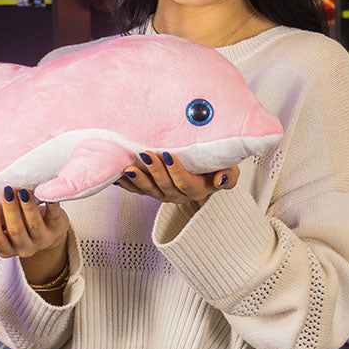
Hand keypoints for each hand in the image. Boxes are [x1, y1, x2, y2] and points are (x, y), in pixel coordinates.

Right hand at [0, 186, 68, 264]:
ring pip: (34, 224)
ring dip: (27, 206)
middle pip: (16, 231)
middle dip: (10, 210)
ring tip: (21, 190)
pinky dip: (50, 203)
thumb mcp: (3, 235)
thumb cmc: (20, 227)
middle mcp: (26, 248)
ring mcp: (44, 239)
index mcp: (8, 250)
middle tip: (6, 190)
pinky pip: (55, 214)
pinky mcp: (59, 227)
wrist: (49, 230)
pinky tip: (44, 191)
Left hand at [115, 151, 237, 207]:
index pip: (186, 183)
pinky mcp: (152, 190)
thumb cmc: (217, 166)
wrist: (206, 172)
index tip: (168, 155)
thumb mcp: (230, 168)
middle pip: (165, 187)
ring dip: (138, 180)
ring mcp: (164, 194)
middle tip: (146, 154)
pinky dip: (127, 184)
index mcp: (198, 189)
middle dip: (154, 171)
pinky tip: (117, 176)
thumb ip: (229, 174)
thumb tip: (220, 180)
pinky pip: (138, 190)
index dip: (176, 171)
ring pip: (149, 191)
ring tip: (128, 169)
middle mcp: (180, 195)